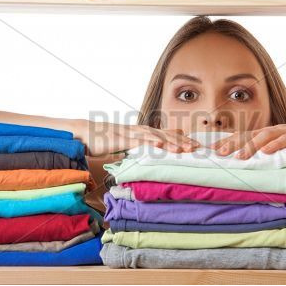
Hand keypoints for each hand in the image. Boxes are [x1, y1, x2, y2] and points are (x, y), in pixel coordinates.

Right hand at [75, 120, 200, 155]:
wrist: (86, 134)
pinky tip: (160, 146)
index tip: (197, 147)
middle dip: (183, 141)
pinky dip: (149, 142)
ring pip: (155, 137)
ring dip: (171, 142)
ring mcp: (132, 133)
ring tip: (185, 149)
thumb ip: (142, 148)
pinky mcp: (122, 138)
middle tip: (199, 148)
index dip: (183, 140)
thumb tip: (154, 155)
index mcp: (144, 132)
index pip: (168, 136)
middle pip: (166, 135)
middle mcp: (141, 130)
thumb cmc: (107, 141)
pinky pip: (137, 140)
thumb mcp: (128, 145)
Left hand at [210, 121, 285, 159]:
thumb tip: (254, 179)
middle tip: (217, 154)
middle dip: (233, 143)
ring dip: (251, 145)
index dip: (229, 143)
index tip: (212, 152)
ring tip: (238, 156)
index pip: (245, 137)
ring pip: (267, 135)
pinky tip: (266, 152)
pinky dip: (278, 143)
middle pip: (250, 135)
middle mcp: (277, 131)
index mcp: (270, 136)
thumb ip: (271, 163)